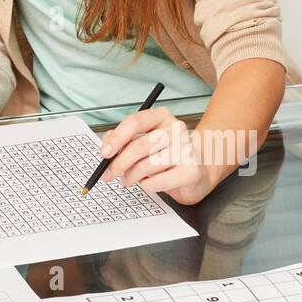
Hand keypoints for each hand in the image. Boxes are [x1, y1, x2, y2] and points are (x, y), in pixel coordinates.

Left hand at [97, 106, 216, 205]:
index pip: (134, 121)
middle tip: (108, 174)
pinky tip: (147, 183)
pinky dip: (147, 185)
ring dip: (131, 176)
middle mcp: (176, 128)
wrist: (197, 171)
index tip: (104, 153)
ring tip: (127, 180)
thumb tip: (106, 146)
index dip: (116, 138)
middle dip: (119, 163)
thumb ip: (124, 140)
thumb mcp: (143, 142)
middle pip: (139, 145)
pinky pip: (159, 181)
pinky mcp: (192, 170)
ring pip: (147, 165)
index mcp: (161, 116)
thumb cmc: (166, 155)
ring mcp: (187, 148)